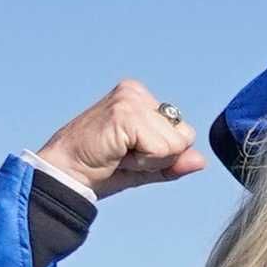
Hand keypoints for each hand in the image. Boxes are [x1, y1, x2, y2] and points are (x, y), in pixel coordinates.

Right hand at [31, 78, 203, 196]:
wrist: (64, 175)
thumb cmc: (97, 170)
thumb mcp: (143, 167)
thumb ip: (173, 162)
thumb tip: (201, 160)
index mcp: (140, 98)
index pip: (183, 133)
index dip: (162, 155)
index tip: (127, 153)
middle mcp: (136, 92)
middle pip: (184, 136)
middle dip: (158, 157)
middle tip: (122, 155)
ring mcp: (130, 99)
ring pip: (175, 144)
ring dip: (148, 160)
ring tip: (117, 154)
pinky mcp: (125, 113)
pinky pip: (161, 149)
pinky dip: (142, 161)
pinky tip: (115, 153)